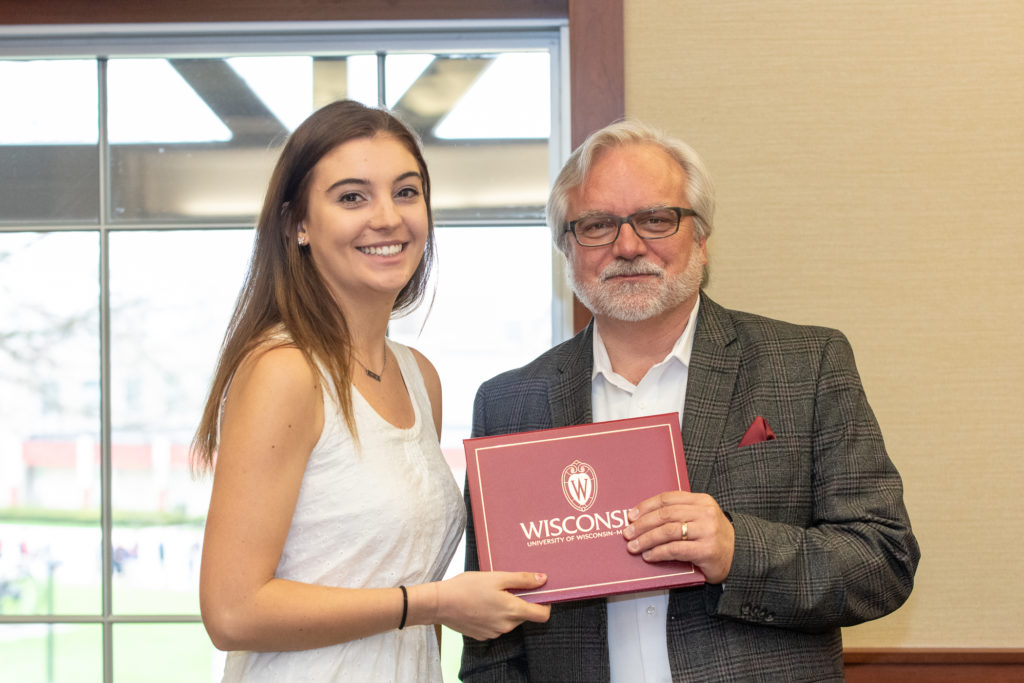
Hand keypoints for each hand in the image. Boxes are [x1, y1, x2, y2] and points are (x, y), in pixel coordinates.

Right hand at [433, 571, 550, 639]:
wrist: (440, 603)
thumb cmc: (467, 587)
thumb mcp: (497, 577)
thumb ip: (522, 579)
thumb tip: (543, 579)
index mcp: (513, 611)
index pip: (543, 615)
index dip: (545, 604)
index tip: (539, 592)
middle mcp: (507, 626)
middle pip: (524, 615)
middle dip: (520, 601)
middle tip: (507, 585)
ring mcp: (494, 632)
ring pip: (510, 620)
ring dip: (506, 608)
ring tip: (490, 592)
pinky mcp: (483, 635)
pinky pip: (496, 625)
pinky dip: (494, 615)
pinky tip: (481, 603)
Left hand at [622, 490, 734, 583]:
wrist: (740, 555)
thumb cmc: (713, 537)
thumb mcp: (700, 517)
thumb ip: (679, 513)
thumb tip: (643, 517)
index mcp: (702, 500)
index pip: (668, 498)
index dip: (646, 506)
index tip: (631, 515)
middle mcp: (706, 513)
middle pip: (666, 514)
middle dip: (643, 524)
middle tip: (628, 532)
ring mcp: (707, 531)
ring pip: (668, 531)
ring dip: (647, 539)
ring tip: (634, 545)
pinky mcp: (707, 550)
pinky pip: (675, 549)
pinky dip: (658, 553)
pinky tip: (649, 556)